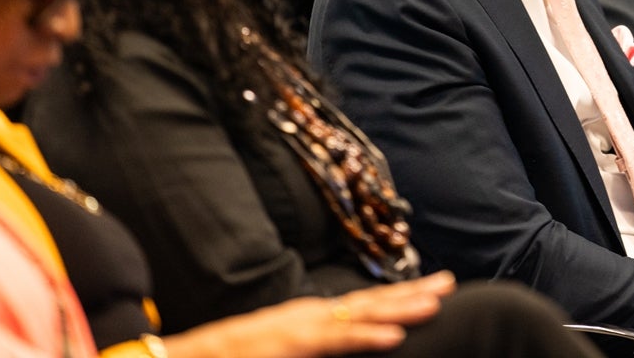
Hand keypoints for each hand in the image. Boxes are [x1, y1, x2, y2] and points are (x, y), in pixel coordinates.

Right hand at [165, 270, 455, 357]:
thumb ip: (312, 344)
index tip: (438, 286)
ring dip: (399, 309)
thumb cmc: (232, 357)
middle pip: (369, 302)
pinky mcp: (288, 347)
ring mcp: (298, 330)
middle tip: (451, 283)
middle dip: (412, 293)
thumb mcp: (280, 350)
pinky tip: (394, 337)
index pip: (363, 304)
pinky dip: (365, 338)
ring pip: (358, 316)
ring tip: (436, 303)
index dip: (401, 295)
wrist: (182, 357)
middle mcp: (308, 318)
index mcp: (309, 320)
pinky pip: (333, 343)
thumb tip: (344, 339)